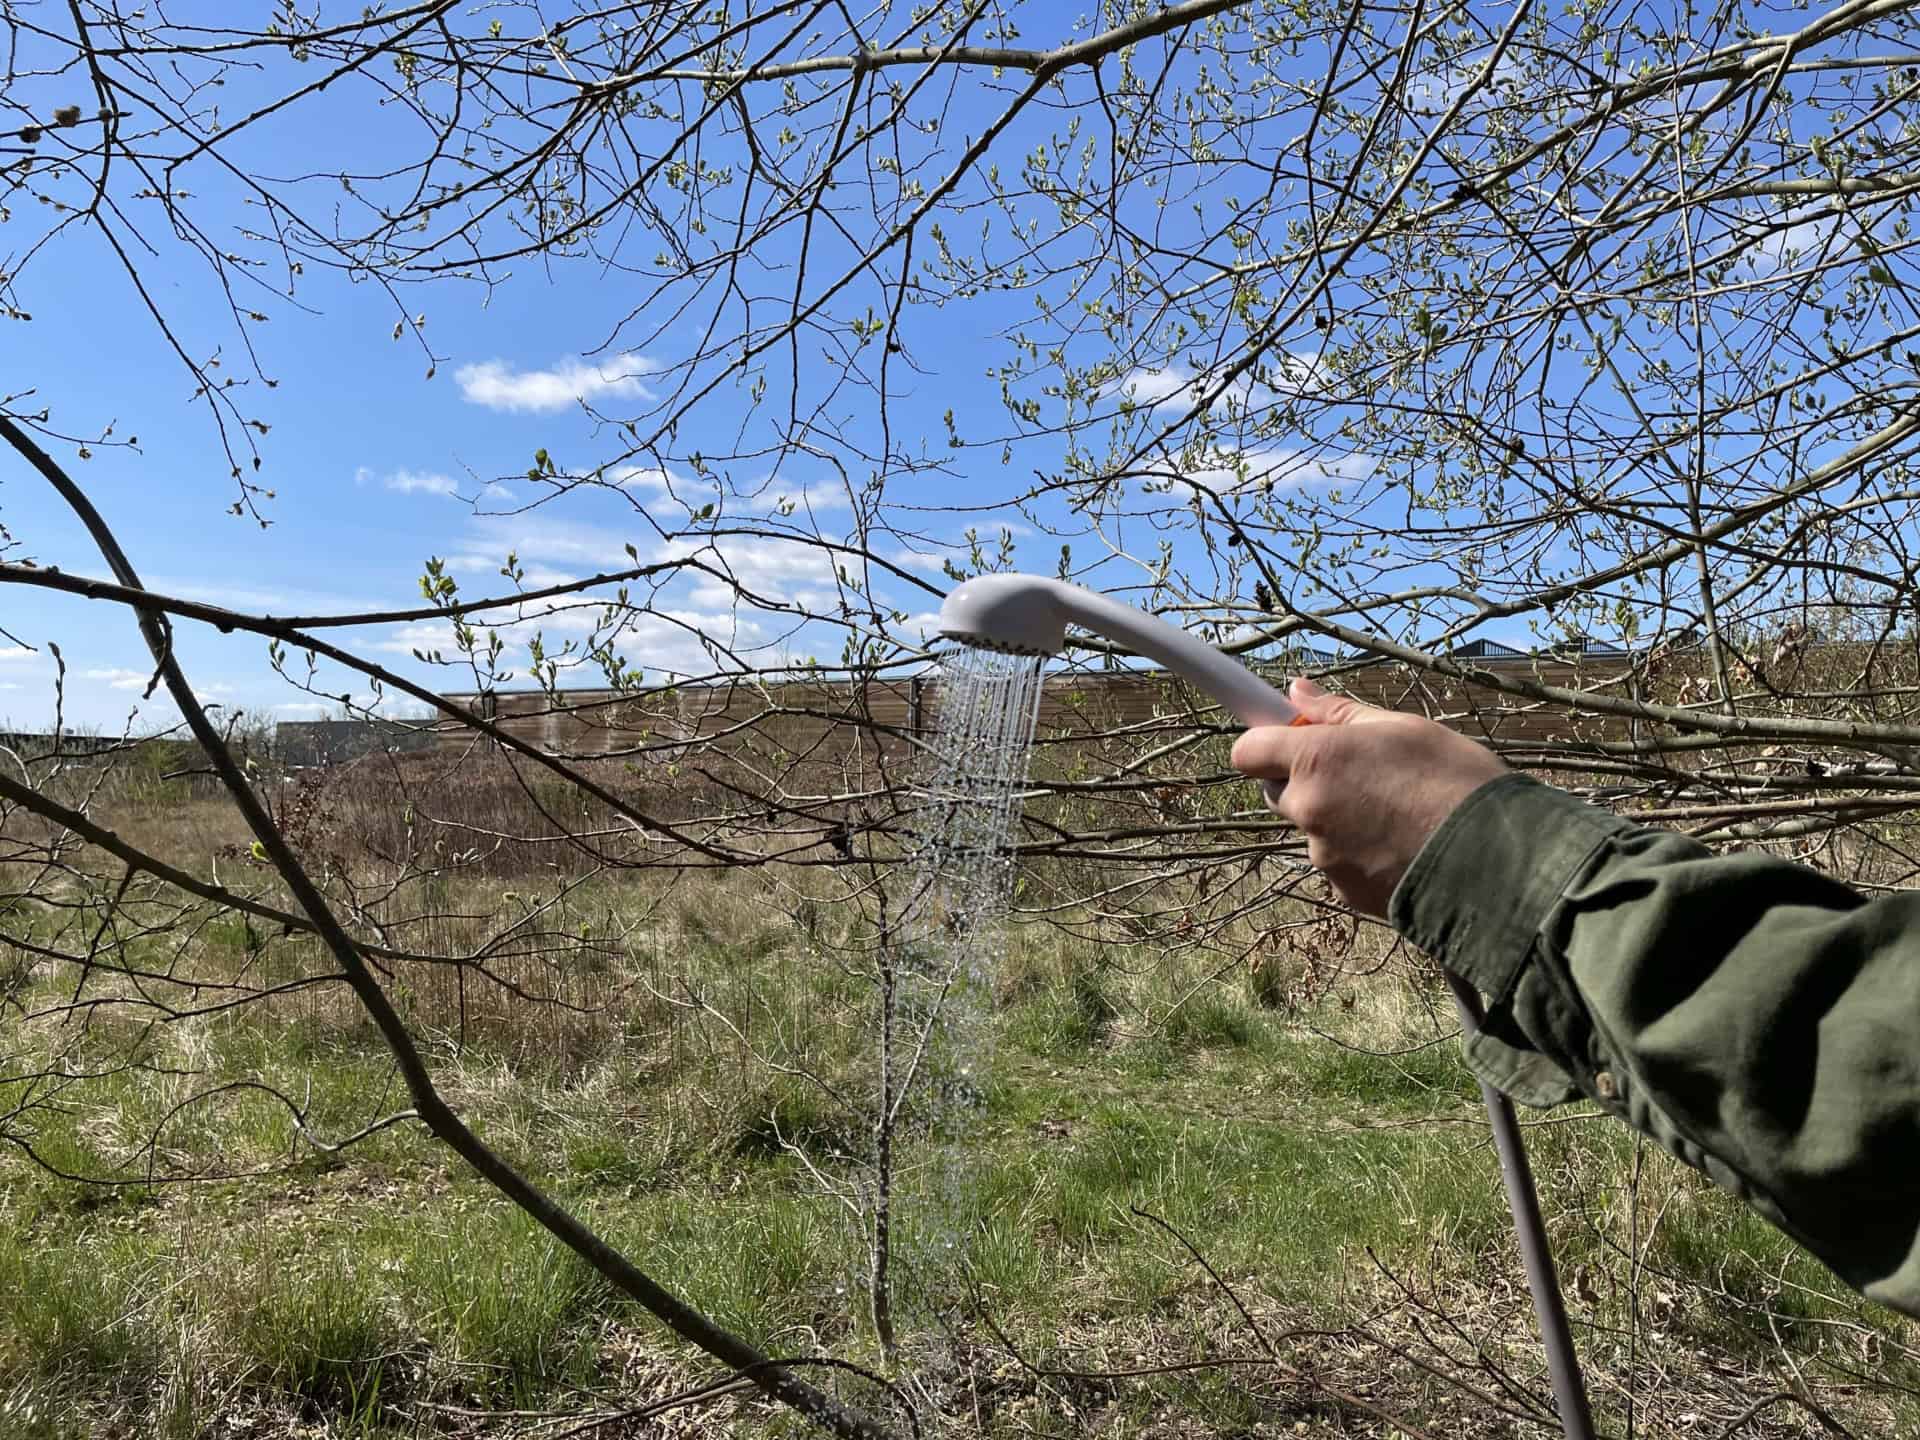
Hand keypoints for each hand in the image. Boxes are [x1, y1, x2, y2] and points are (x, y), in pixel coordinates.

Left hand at [1231, 678, 1508, 916]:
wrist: (1498, 862)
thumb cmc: (1456, 782)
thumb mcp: (1404, 729)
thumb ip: (1341, 712)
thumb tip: (1297, 692)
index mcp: (1316, 759)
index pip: (1247, 751)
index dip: (1266, 743)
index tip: (1291, 739)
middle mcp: (1309, 809)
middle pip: (1280, 792)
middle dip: (1307, 782)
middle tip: (1360, 775)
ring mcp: (1323, 855)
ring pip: (1314, 830)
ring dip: (1338, 820)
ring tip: (1397, 814)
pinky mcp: (1343, 892)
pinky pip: (1338, 864)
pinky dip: (1358, 855)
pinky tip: (1402, 846)